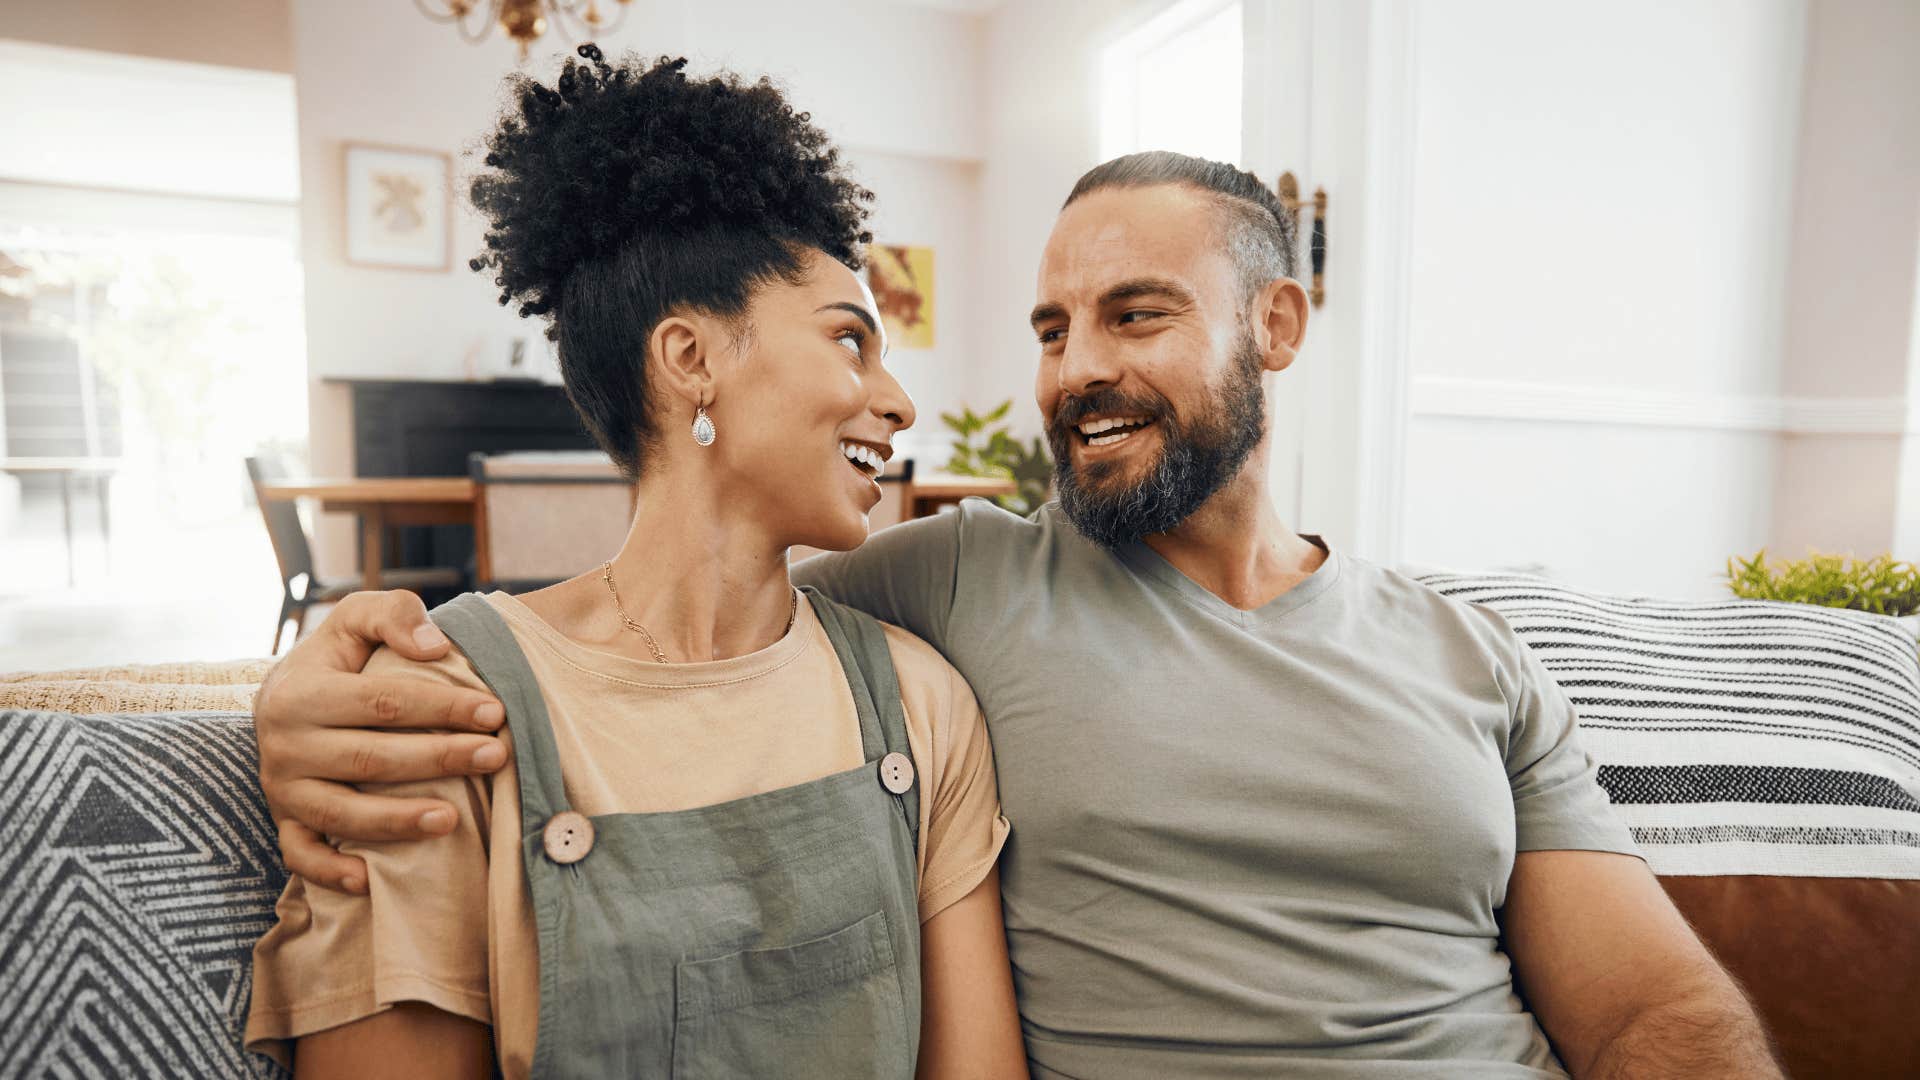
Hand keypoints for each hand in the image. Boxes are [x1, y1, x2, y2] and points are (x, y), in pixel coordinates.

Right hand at [254, 590, 505, 895]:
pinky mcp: (283, 820)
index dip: (442, 706)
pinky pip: (300, 854)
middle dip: (439, 758)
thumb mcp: (356, 618)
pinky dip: (329, 871)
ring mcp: (281, 788)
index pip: (383, 701)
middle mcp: (284, 744)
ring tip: (452, 819)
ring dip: (397, 821)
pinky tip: (369, 881)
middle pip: (370, 758)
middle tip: (496, 755)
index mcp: (302, 692)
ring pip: (341, 813)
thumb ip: (393, 615)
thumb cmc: (338, 658)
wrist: (282, 698)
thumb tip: (434, 646)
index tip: (496, 711)